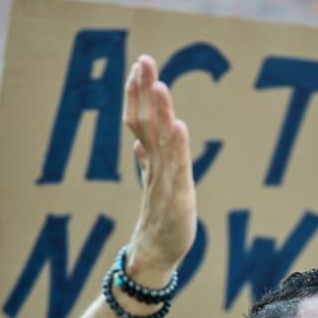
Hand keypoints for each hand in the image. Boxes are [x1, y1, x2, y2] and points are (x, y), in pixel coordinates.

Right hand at [124, 55, 197, 277]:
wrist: (155, 257)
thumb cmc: (159, 222)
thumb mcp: (155, 187)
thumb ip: (148, 163)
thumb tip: (138, 144)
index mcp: (151, 162)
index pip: (141, 120)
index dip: (139, 93)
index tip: (140, 64)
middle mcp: (155, 167)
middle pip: (147, 123)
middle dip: (145, 91)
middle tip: (144, 60)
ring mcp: (164, 182)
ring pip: (160, 141)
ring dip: (160, 113)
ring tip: (159, 85)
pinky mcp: (176, 198)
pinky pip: (176, 169)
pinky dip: (178, 148)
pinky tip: (179, 127)